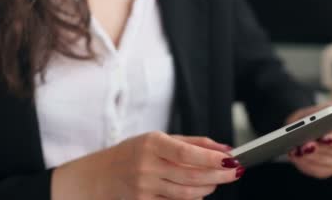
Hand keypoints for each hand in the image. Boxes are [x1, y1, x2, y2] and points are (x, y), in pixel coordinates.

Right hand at [51, 131, 244, 199]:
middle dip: (219, 174)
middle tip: (234, 171)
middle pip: (192, 175)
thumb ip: (192, 142)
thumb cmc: (131, 153)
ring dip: (209, 187)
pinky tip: (200, 191)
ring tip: (217, 180)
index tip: (231, 158)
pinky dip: (193, 199)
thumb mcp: (158, 139)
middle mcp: (147, 166)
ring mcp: (145, 188)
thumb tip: (222, 147)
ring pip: (188, 193)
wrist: (97, 177)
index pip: (188, 153)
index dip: (212, 158)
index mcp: (152, 144)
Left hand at [285, 104, 331, 178]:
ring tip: (298, 149)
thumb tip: (315, 126)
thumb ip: (318, 115)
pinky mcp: (329, 170)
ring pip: (328, 163)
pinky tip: (296, 156)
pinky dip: (306, 163)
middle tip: (306, 145)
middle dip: (321, 149)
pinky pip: (319, 170)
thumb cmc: (314, 116)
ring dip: (312, 156)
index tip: (323, 137)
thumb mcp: (318, 109)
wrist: (307, 127)